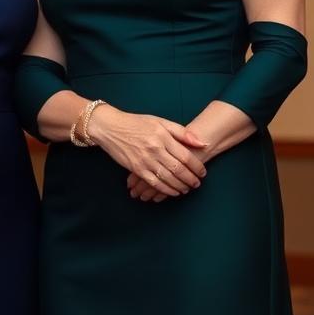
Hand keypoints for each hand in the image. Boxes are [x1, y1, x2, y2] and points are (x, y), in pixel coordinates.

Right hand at [87, 104, 207, 197]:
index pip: (185, 156)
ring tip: (187, 189)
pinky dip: (165, 190)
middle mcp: (155, 149)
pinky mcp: (136, 169)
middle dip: (191, 179)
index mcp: (163, 136)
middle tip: (197, 184)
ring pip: (168, 178)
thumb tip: (202, 143)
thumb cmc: (136, 123)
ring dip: (180, 186)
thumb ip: (181, 132)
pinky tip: (173, 192)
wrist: (110, 127)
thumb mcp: (160, 122)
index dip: (197, 166)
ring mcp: (145, 160)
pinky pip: (154, 183)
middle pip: (178, 169)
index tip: (203, 173)